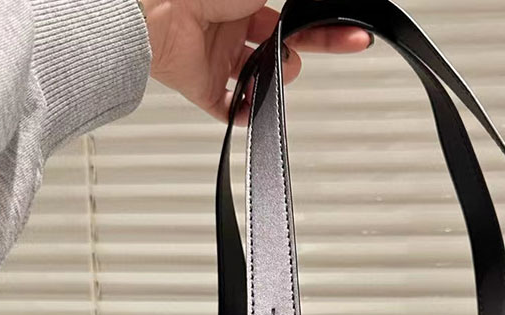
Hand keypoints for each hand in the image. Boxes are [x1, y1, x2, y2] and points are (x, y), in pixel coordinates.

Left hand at [142, 1, 372, 123]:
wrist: (153, 11)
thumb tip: (313, 6)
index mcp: (243, 0)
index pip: (291, 18)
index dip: (320, 29)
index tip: (350, 35)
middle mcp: (229, 26)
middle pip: (278, 48)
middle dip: (300, 54)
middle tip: (328, 50)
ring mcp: (214, 56)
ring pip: (256, 77)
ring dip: (273, 80)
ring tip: (273, 72)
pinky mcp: (198, 85)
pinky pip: (226, 108)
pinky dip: (243, 114)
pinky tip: (254, 110)